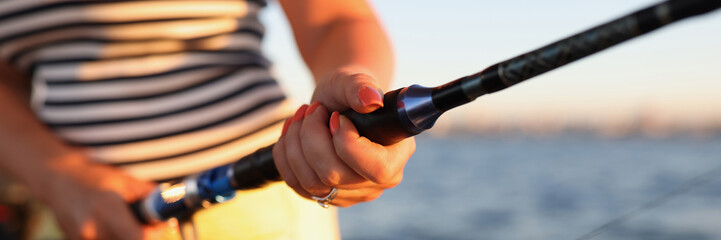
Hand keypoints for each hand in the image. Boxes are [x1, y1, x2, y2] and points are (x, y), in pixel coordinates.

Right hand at [41, 152, 178, 239]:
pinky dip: (112, 237)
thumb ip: (149, 196)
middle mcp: (91, 228)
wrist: (57, 181)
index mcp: (106, 209)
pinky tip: (108, 225)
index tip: (158, 226)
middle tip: (144, 224)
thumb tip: (170, 209)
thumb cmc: (95, 178)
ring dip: (126, 236)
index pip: (138, 237)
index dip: (154, 234)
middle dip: (142, 236)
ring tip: (123, 221)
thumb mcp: (126, 181)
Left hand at [273, 67, 414, 206]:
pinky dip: (286, 156)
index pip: (375, 168)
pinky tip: (292, 134)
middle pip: (334, 175)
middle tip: (313, 109)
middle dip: (312, 137)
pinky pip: (297, 185)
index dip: (346, 142)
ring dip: (295, 144)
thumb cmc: (349, 91)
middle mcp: (378, 182)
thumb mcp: (353, 79)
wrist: (336, 102)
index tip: (336, 117)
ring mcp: (352, 193)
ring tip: (301, 117)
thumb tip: (371, 100)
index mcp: (396, 155)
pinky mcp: (328, 196)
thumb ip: (361, 86)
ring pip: (311, 183)